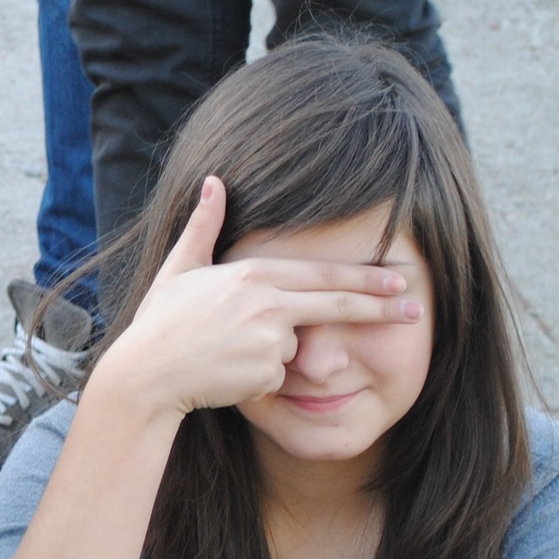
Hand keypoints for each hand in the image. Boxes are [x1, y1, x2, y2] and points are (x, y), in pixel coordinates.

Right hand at [88, 176, 418, 419]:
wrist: (144, 375)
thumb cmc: (159, 324)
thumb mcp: (178, 268)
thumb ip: (204, 226)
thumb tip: (214, 180)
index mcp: (253, 274)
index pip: (323, 273)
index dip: (365, 276)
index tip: (398, 278)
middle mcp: (268, 302)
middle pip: (338, 302)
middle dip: (382, 305)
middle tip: (415, 306)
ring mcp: (270, 338)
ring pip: (297, 347)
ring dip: (275, 353)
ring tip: (227, 353)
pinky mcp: (267, 372)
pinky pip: (279, 376)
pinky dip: (261, 377)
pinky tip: (227, 373)